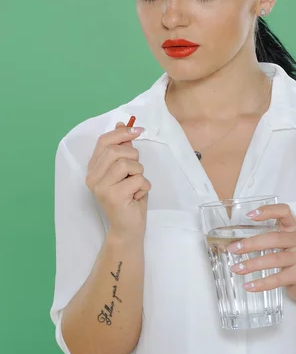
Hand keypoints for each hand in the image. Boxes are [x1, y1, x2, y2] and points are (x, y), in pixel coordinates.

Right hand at [85, 121, 151, 239]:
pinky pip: (138, 180)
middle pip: (116, 151)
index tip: (138, 130)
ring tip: (135, 186)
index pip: (104, 141)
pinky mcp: (113, 197)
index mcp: (94, 168)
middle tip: (136, 171)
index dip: (122, 133)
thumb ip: (122, 149)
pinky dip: (144, 187)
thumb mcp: (127, 170)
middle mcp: (93, 177)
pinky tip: (137, 196)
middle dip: (133, 157)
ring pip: (128, 164)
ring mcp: (101, 187)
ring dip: (140, 173)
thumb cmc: (128, 198)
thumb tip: (123, 124)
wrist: (128, 228)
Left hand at [227, 204, 295, 301]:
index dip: (267, 211)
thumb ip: (268, 236)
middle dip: (250, 244)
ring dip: (252, 264)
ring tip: (236, 268)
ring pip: (273, 259)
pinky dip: (261, 283)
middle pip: (273, 238)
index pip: (284, 211)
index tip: (249, 215)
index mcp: (295, 226)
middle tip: (233, 249)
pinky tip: (249, 286)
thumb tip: (236, 242)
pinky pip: (278, 278)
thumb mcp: (285, 242)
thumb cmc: (293, 257)